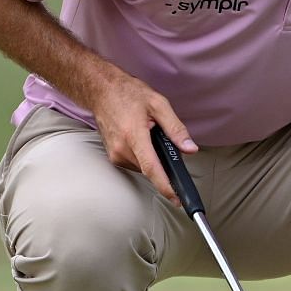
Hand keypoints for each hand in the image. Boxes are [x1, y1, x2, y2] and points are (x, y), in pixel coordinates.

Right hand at [82, 71, 196, 207]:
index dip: (166, 186)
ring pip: (143, 167)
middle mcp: (121, 149)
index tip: (177, 199)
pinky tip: (143, 139)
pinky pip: (135, 163)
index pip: (152, 168)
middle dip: (163, 161)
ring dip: (153, 157)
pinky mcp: (113, 155)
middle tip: (164, 139)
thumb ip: (176, 129)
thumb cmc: (129, 94)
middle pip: (150, 169)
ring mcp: (115, 154)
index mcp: (134, 136)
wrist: (101, 90)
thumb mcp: (159, 104)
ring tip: (150, 134)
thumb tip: (190, 149)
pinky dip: (144, 155)